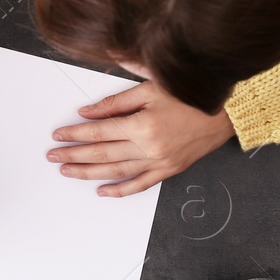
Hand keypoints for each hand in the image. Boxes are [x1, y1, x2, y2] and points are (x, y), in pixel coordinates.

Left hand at [47, 81, 235, 196]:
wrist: (226, 111)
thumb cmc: (189, 94)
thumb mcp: (150, 88)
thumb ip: (116, 102)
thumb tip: (87, 113)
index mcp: (142, 124)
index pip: (98, 132)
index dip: (74, 134)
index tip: (58, 134)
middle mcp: (149, 147)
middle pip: (102, 154)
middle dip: (74, 155)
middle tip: (53, 156)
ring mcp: (159, 162)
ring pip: (116, 172)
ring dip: (88, 173)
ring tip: (68, 171)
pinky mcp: (169, 170)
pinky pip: (139, 185)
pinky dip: (119, 190)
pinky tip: (101, 191)